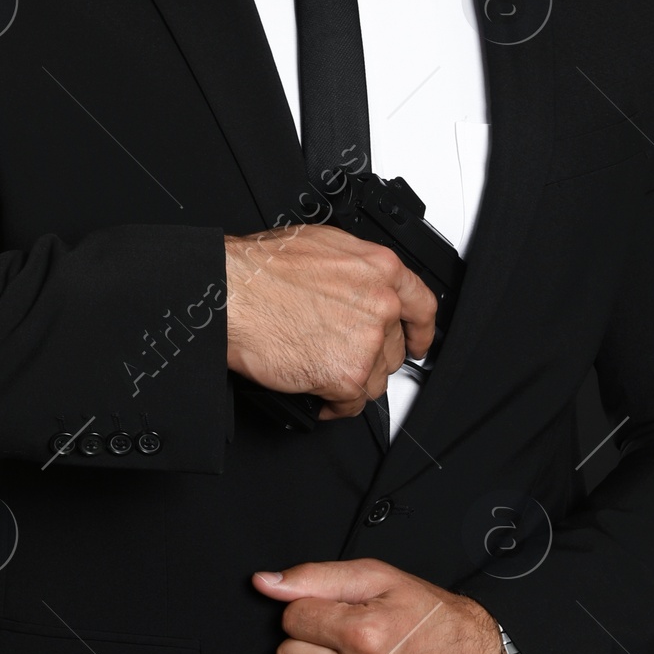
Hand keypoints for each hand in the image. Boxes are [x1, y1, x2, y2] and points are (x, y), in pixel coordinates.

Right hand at [224, 225, 436, 419]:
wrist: (231, 294)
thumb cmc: (260, 270)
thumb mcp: (323, 247)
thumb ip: (355, 271)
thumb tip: (357, 287)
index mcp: (379, 268)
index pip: (422, 305)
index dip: (421, 330)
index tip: (417, 342)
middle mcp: (381, 304)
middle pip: (392, 347)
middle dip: (370, 357)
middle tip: (342, 355)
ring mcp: (367, 341)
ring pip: (375, 378)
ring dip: (352, 380)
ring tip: (322, 370)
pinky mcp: (347, 375)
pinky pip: (353, 404)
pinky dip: (336, 405)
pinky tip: (319, 395)